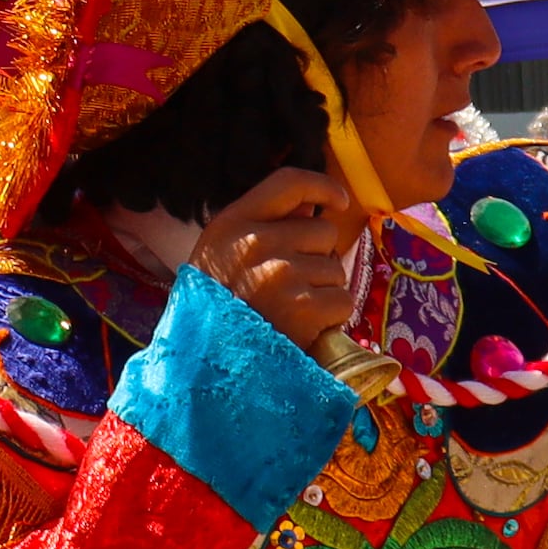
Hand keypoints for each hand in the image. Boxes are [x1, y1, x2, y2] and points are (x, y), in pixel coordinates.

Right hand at [194, 164, 367, 357]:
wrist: (204, 366)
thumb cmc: (215, 310)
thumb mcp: (220, 256)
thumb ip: (260, 228)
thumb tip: (310, 210)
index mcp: (232, 223)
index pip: (288, 182)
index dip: (322, 186)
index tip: (338, 200)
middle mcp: (256, 242)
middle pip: (322, 230)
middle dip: (318, 256)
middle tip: (291, 285)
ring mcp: (280, 274)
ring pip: (335, 268)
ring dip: (323, 290)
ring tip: (291, 311)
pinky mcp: (302, 307)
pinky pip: (342, 300)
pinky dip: (331, 317)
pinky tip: (304, 327)